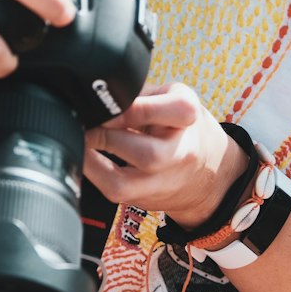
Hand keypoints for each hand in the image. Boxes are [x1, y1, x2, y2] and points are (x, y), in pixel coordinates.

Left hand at [83, 82, 246, 225]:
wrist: (209, 170)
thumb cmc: (181, 125)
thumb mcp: (170, 96)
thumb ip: (138, 92)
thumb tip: (96, 96)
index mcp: (186, 114)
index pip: (150, 110)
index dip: (117, 108)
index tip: (97, 103)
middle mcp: (180, 152)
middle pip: (143, 153)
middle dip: (104, 136)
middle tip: (84, 122)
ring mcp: (164, 181)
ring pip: (123, 183)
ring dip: (92, 160)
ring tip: (81, 139)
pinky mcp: (147, 198)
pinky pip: (113, 192)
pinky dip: (93, 174)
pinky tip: (86, 157)